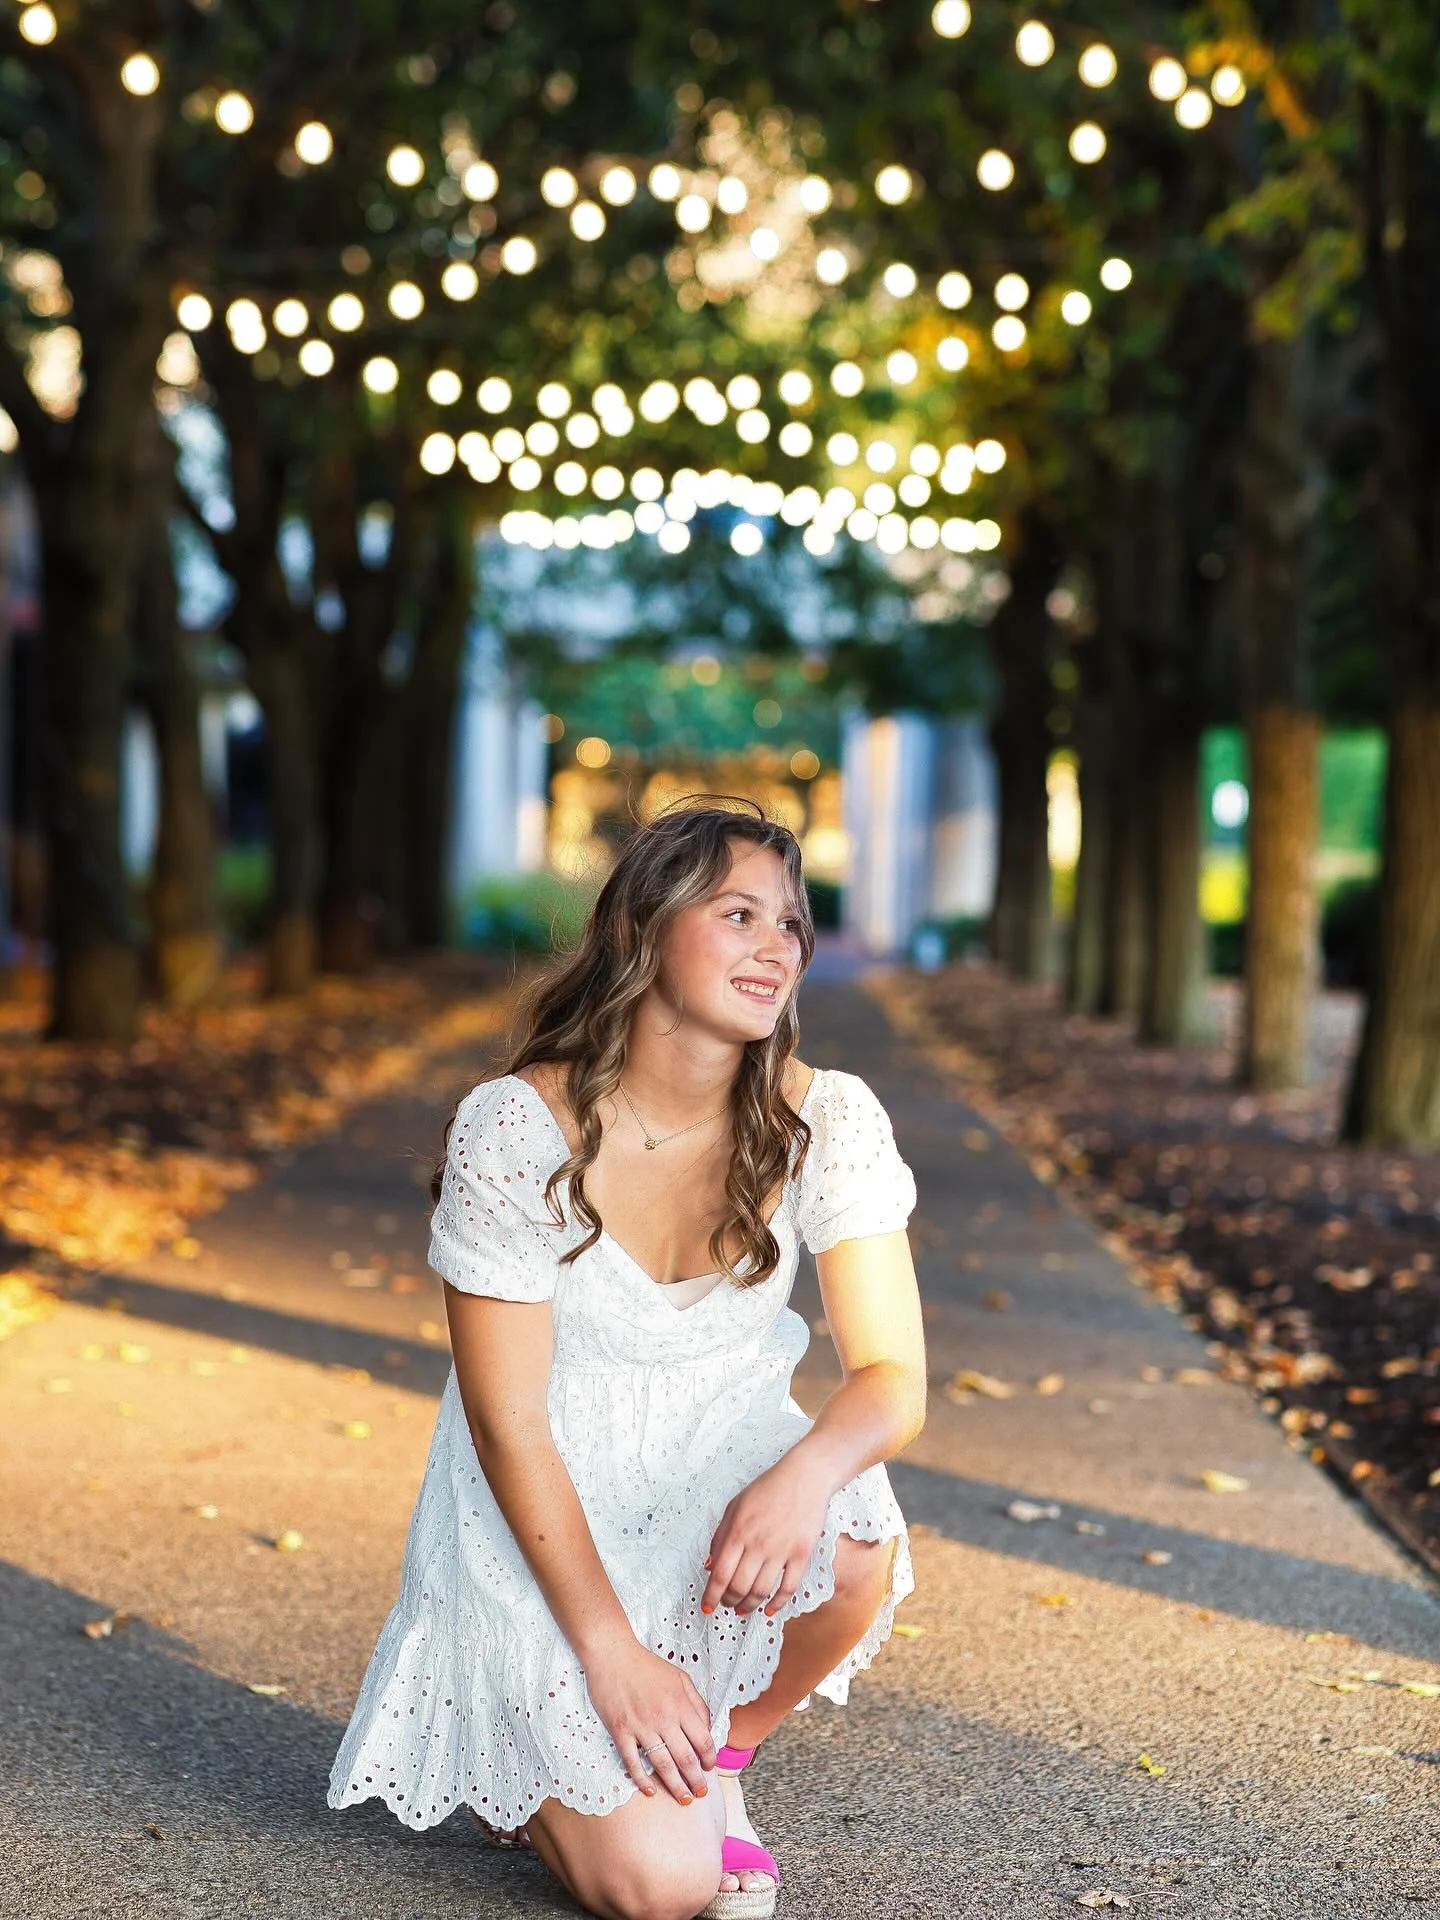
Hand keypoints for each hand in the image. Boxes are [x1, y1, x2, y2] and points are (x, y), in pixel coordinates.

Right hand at [583, 1639, 715, 1804]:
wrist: (613, 1655)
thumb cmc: (647, 1666)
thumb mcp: (680, 1678)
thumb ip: (697, 1703)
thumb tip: (708, 1728)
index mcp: (680, 1704)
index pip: (702, 1740)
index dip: (709, 1759)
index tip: (710, 1768)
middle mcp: (663, 1718)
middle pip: (686, 1758)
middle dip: (696, 1780)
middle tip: (701, 1794)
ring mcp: (641, 1726)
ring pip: (663, 1764)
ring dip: (675, 1786)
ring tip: (684, 1798)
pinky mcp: (620, 1731)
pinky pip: (633, 1762)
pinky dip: (642, 1779)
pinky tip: (651, 1790)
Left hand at [702, 1451, 831, 1618]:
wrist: (804, 1476)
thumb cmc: (768, 1488)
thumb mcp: (735, 1506)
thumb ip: (720, 1536)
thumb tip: (709, 1565)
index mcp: (737, 1531)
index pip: (720, 1574)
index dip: (711, 1596)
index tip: (707, 1607)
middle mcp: (757, 1543)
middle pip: (738, 1587)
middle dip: (729, 1602)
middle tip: (727, 1605)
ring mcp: (781, 1550)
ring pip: (761, 1592)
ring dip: (749, 1606)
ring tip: (743, 1609)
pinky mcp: (801, 1554)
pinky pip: (788, 1588)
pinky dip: (778, 1604)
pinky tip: (770, 1610)